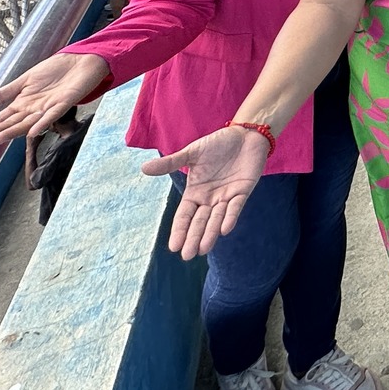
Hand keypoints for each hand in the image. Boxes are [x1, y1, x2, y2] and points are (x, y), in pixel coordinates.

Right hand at [0, 51, 110, 146]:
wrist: (80, 61)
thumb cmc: (54, 71)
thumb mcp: (24, 81)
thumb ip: (4, 94)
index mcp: (23, 104)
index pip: (2, 118)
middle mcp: (34, 109)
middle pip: (12, 123)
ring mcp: (49, 107)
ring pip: (29, 122)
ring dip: (13, 131)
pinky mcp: (65, 102)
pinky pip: (52, 115)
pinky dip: (42, 123)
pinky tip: (33, 132)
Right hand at [140, 125, 272, 257]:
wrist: (245, 134)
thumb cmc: (217, 144)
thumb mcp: (192, 153)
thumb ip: (171, 163)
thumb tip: (143, 168)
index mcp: (195, 192)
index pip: (184, 215)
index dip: (179, 230)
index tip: (173, 247)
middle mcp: (210, 198)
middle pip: (199, 222)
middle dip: (193, 237)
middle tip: (187, 255)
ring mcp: (226, 196)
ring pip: (216, 219)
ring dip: (210, 233)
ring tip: (202, 249)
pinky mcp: (243, 191)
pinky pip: (235, 207)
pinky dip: (230, 217)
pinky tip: (225, 229)